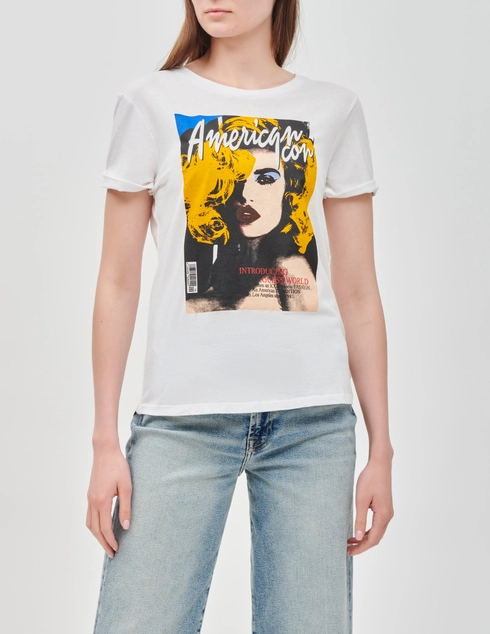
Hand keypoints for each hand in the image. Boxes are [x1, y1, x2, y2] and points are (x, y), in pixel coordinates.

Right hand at [86, 443, 131, 557]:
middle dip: (103, 543)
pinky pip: (89, 516)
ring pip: (90, 524)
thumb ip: (126, 507)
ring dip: (97, 536)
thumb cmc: (118, 466)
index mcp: (101, 501)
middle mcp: (92, 502)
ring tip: (106, 544)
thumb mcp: (126, 486)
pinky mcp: (90, 495)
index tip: (117, 549)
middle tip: (112, 553)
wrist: (105, 451)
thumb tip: (126, 527)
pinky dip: (94, 526)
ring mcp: (89, 499)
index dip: (111, 540)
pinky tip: (101, 528)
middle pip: (95, 530)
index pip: (105, 528)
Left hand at [347, 454, 393, 555]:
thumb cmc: (370, 479)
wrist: (380, 464)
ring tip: (350, 540)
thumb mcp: (361, 499)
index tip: (349, 552)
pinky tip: (358, 529)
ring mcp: (387, 512)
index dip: (361, 548)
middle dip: (362, 545)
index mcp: (383, 516)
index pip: (373, 539)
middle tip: (347, 549)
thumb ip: (360, 519)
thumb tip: (358, 537)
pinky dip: (368, 530)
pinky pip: (377, 524)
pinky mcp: (384, 507)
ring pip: (377, 531)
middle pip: (376, 538)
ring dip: (364, 538)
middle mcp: (388, 516)